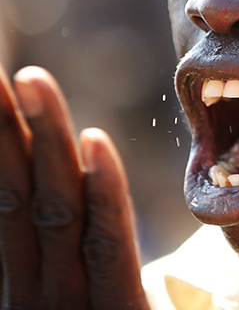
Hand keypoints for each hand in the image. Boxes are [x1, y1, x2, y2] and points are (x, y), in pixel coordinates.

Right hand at [0, 65, 148, 308]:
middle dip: (8, 128)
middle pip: (24, 192)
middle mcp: (39, 287)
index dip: (4, 146)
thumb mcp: (82, 306)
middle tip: (0, 71)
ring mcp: (69, 304)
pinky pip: (108, 244)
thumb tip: (76, 195)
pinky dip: (101, 190)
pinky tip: (93, 140)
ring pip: (56, 206)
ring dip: (43, 139)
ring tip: (32, 78)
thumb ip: (80, 262)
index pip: (12, 201)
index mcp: (31, 282)